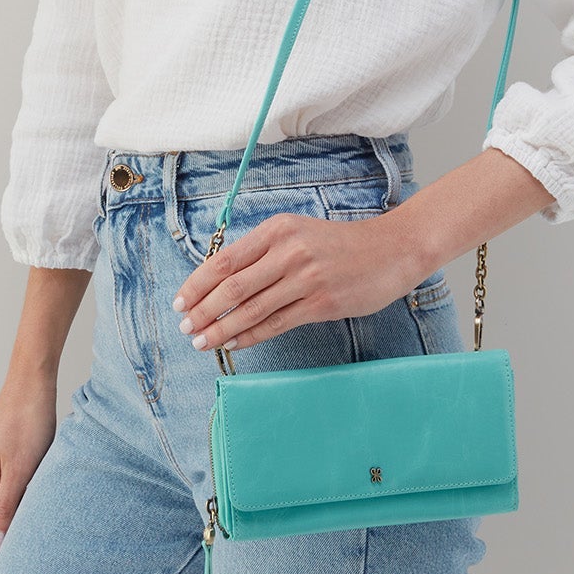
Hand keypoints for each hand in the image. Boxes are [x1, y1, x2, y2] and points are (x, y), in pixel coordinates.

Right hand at [0, 372, 59, 568]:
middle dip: (3, 556)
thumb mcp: (20, 468)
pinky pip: (11, 500)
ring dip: (13, 536)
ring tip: (30, 563)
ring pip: (2, 516)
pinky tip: (34, 525)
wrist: (31, 384)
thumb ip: (7, 507)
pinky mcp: (6, 465)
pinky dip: (20, 516)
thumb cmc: (27, 422)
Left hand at [170, 207, 430, 353]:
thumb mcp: (299, 233)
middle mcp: (289, 251)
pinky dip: (250, 335)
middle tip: (185, 327)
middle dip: (203, 310)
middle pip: (232, 286)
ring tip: (201, 341)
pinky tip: (234, 343)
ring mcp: (306, 278)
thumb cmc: (341, 244)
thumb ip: (264, 252)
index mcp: (278, 229)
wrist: (392, 250)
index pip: (225, 260)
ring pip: (251, 309)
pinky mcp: (322, 303)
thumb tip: (223, 281)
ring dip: (221, 328)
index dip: (197, 283)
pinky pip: (276, 323)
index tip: (180, 300)